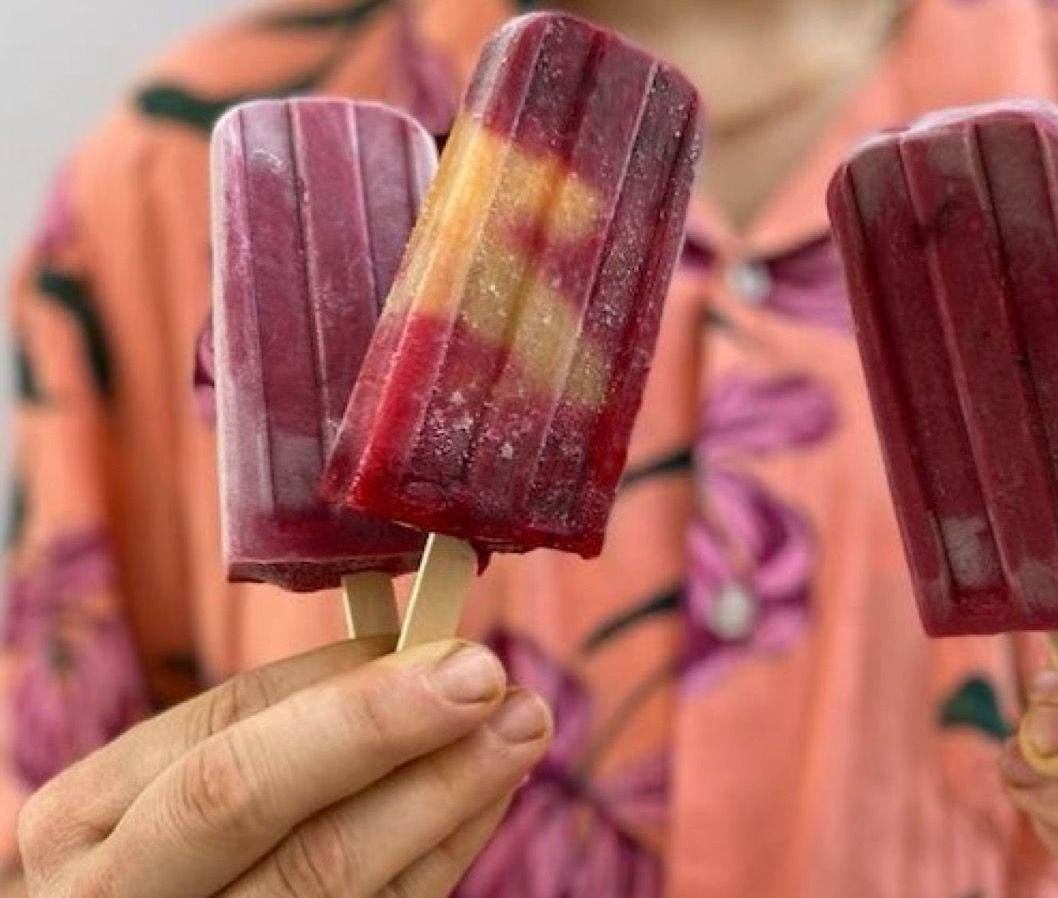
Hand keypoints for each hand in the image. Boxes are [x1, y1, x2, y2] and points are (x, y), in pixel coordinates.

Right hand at [17, 636, 551, 896]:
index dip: (342, 687)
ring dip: (441, 792)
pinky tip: (485, 801)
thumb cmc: (151, 859)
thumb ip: (265, 731)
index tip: (443, 643)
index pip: (219, 733)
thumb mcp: (155, 797)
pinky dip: (439, 856)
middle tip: (484, 676)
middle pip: (247, 798)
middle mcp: (118, 897)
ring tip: (519, 728)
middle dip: (376, 727)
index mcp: (78, 823)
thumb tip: (404, 652)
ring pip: (325, 878)